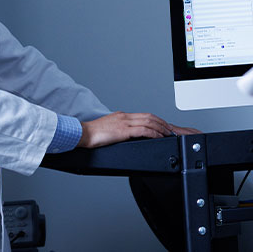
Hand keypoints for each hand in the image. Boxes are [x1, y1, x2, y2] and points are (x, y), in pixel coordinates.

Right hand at [77, 111, 200, 147]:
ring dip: (161, 128)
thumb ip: (118, 130)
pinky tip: (159, 137)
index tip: (163, 126)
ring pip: (149, 122)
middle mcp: (125, 117)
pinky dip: (154, 133)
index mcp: (122, 116)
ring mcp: (125, 123)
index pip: (144, 116)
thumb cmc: (92, 134)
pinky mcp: (123, 131)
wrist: (82, 134)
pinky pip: (143, 131)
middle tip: (170, 130)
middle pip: (150, 117)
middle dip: (162, 123)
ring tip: (168, 134)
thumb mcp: (108, 129)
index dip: (156, 120)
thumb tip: (124, 135)